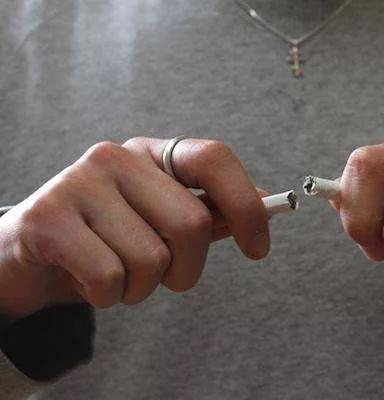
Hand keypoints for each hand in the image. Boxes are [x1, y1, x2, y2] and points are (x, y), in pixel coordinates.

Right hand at [0, 138, 269, 318]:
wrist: (28, 257)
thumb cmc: (106, 239)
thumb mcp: (161, 223)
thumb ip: (211, 213)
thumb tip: (266, 202)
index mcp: (153, 155)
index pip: (214, 158)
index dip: (246, 205)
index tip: (258, 249)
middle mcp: (118, 158)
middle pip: (192, 222)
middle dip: (188, 269)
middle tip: (166, 278)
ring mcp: (80, 183)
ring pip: (152, 259)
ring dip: (142, 288)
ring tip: (118, 276)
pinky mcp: (49, 219)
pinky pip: (111, 278)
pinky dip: (110, 297)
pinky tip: (89, 283)